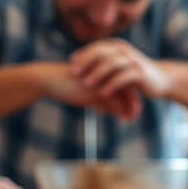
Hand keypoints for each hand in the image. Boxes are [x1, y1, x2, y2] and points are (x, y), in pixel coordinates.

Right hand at [27, 60, 141, 120]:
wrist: (52, 80)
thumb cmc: (69, 86)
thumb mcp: (89, 95)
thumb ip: (103, 101)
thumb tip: (114, 111)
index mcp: (106, 70)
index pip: (124, 82)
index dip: (131, 96)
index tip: (135, 108)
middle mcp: (107, 73)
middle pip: (128, 88)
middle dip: (133, 102)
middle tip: (135, 114)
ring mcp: (103, 81)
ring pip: (124, 96)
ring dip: (130, 108)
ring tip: (132, 118)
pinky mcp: (97, 89)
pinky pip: (115, 102)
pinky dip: (122, 111)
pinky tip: (125, 118)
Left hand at [69, 39, 171, 104]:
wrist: (161, 78)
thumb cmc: (135, 74)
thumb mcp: (119, 65)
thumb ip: (102, 63)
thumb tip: (77, 67)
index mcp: (118, 47)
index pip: (96, 47)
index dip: (82, 54)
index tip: (70, 63)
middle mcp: (125, 51)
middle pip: (101, 54)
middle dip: (86, 63)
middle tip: (73, 73)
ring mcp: (133, 61)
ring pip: (111, 64)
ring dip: (97, 74)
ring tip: (85, 84)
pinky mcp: (140, 73)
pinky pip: (123, 77)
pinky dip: (111, 84)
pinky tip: (102, 92)